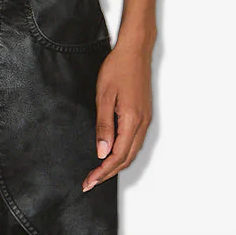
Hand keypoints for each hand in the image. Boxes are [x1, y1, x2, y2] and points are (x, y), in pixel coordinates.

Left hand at [83, 36, 154, 190]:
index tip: (89, 181)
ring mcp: (145, 120)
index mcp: (132, 120)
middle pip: (126, 158)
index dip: (103, 171)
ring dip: (116, 165)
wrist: (134, 51)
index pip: (117, 155)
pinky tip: (112, 155)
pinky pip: (135, 142)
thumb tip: (102, 152)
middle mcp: (142, 123)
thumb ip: (104, 126)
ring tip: (99, 174)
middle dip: (108, 173)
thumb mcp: (104, 97)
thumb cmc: (118, 69)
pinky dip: (123, 154)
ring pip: (132, 152)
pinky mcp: (144, 115)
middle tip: (90, 183)